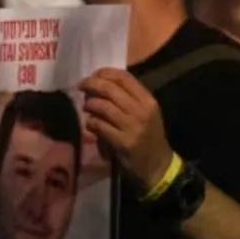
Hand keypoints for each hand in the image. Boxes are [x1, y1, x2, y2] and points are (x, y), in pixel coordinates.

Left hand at [80, 68, 173, 192]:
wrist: (157, 165)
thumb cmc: (149, 137)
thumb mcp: (146, 114)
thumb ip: (129, 99)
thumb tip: (101, 85)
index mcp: (148, 101)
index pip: (125, 78)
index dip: (105, 73)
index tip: (94, 75)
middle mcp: (142, 111)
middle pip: (111, 89)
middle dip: (92, 84)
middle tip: (81, 86)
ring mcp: (133, 127)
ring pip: (103, 106)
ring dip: (90, 105)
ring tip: (87, 107)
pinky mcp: (123, 142)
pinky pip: (99, 126)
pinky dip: (91, 123)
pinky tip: (91, 124)